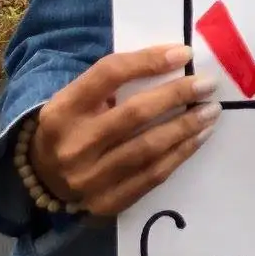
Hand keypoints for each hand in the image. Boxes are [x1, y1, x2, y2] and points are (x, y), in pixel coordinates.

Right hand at [31, 44, 219, 216]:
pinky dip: (180, 153)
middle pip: (134, 113)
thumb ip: (112, 83)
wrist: (43, 181)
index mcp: (62, 110)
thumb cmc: (72, 127)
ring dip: (186, 127)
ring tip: (211, 111)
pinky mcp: (107, 202)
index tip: (184, 53)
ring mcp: (89, 178)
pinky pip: (153, 175)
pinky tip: (198, 137)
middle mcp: (74, 144)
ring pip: (148, 147)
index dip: (148, 61)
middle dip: (177, 95)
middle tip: (208, 84)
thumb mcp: (76, 100)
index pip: (109, 74)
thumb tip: (171, 63)